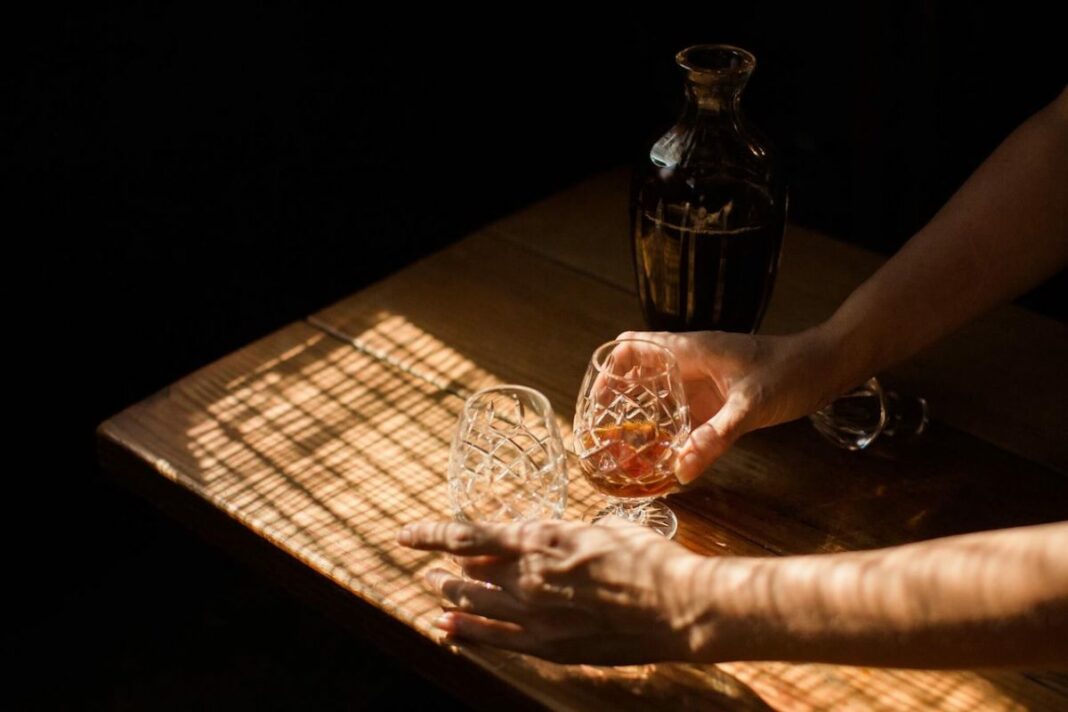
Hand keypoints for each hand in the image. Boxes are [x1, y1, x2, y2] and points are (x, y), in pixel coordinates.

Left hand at [397, 518, 708, 664]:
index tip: (407, 534)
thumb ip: (559, 535)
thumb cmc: (648, 559)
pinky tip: (448, 631)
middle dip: (443, 570)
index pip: (469, 536)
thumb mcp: (598, 528)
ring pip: (475, 606)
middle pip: (468, 574)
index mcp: (540, 540)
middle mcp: (529, 578)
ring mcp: (537, 616)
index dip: (432, 535)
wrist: (679, 607)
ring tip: (433, 592)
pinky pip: (496, 639)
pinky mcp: (550, 646)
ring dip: (450, 597)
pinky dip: (467, 634)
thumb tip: (537, 537)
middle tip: (428, 569)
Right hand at [619, 329, 839, 483]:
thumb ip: (715, 436)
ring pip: (658, 394)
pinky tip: (662, 454)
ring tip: (621, 446)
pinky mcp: (717, 400)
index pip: (632, 347)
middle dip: (616, 398)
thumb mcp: (750, 406)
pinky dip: (666, 430)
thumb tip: (682, 470)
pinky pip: (681, 413)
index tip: (595, 402)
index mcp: (689, 350)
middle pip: (638, 372)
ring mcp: (703, 382)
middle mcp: (690, 363)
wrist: (825, 367)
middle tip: (601, 433)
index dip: (608, 370)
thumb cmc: (790, 372)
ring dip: (640, 415)